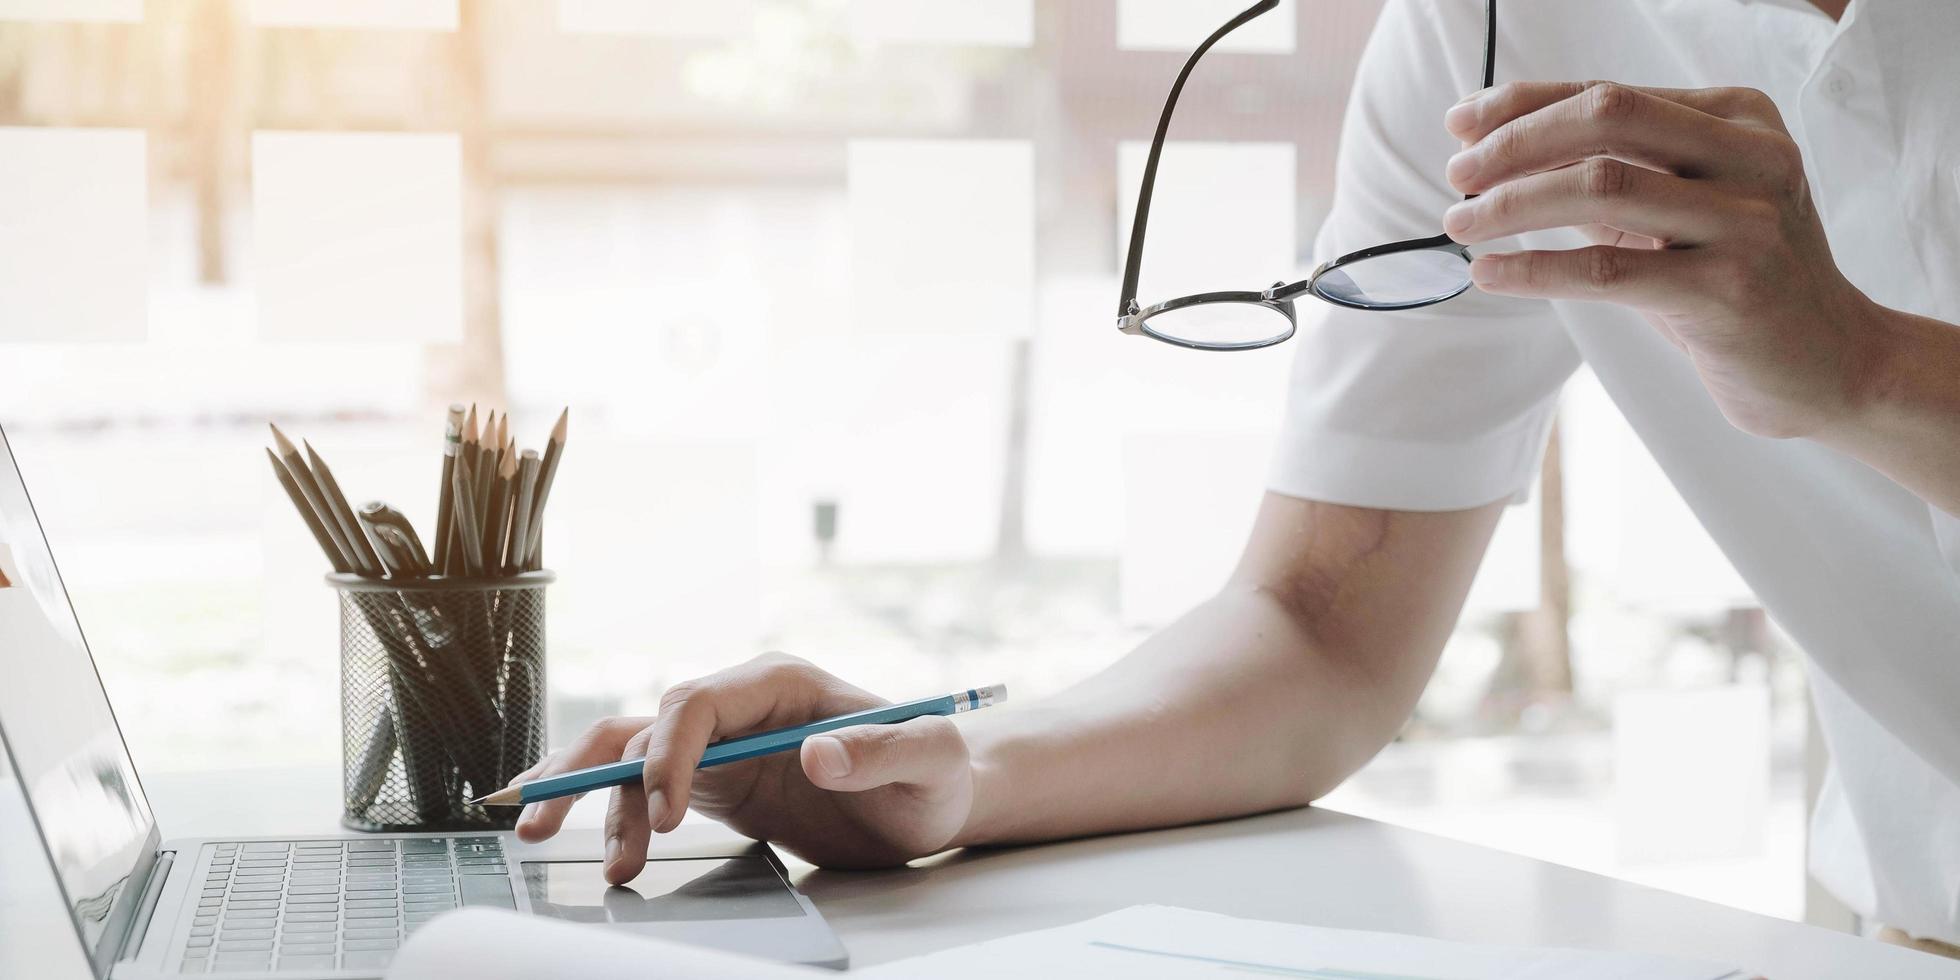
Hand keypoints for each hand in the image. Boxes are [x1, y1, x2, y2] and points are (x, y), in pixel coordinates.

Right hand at [508, 653, 975, 878]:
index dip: (667, 754)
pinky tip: (598, 851)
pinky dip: (611, 815)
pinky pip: (645, 790)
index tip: (664, 816)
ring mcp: (722, 744)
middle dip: (588, 771)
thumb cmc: (936, 774)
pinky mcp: (717, 783)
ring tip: (592, 864)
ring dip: (592, 802)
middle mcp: (740, 704)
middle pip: (643, 725)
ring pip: (630, 757)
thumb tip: (818, 751)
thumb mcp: (931, 760)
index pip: (696, 704)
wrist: (934, 802)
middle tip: (544, 822)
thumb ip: (882, 751)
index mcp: (781, 683)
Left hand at [1440, 81, 1881, 439]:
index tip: (1461, 123)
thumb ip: (1613, 170)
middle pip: (1604, 118)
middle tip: (1457, 175)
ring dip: (1511, 203)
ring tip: (1461, 223)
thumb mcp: (1682, 209)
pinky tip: (1489, 273)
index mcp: (1739, 118)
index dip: (1524, 103)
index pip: (1609, 92)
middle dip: (1514, 143)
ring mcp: (1746, 221)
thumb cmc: (1738, 281)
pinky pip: (1606, 269)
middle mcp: (1752, 156)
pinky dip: (1534, 268)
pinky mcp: (1728, 290)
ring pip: (1599, 186)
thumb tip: (1498, 148)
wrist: (1831, 363)